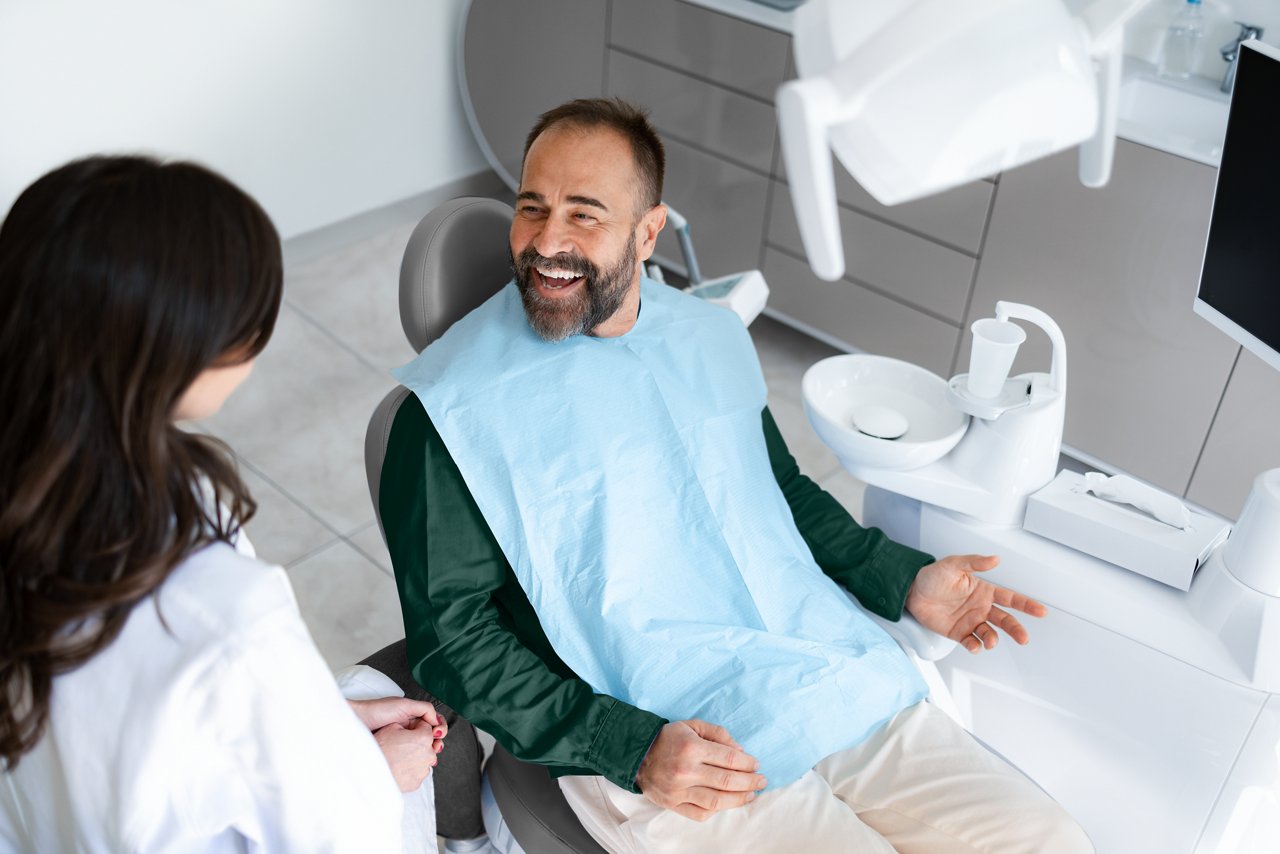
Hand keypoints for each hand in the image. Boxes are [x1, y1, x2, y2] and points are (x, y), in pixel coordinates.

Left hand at [349, 697, 446, 768]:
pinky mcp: (395, 751)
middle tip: (435, 746)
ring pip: (422, 747)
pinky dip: (418, 758)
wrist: (356, 721)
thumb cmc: (376, 711)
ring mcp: (402, 740)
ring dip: (429, 751)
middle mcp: (409, 727)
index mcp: (412, 715)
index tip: (437, 733)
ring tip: (431, 754)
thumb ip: (423, 708)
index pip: (433, 722)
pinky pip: (410, 755)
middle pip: (430, 736)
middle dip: (436, 741)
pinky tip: (419, 760)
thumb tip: (437, 721)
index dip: (439, 727)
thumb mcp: (404, 705)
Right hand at [373, 721, 437, 791]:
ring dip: (414, 757)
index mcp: (424, 738)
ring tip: (397, 758)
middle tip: (400, 745)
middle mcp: (428, 755)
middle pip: (427, 744)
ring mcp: (423, 770)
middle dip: (416, 743)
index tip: (408, 731)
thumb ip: (407, 723)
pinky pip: (417, 773)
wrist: (369, 774)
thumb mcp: (391, 727)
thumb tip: (411, 725)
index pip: (426, 726)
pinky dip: (410, 770)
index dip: (416, 727)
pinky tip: (398, 767)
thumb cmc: (379, 751)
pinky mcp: (417, 783)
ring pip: (422, 759)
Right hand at [635, 720, 766, 821]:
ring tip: (751, 794)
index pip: (729, 758)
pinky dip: (717, 810)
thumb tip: (740, 750)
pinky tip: (727, 803)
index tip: (756, 764)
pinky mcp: (673, 804)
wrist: (636, 755)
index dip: (747, 763)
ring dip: (739, 799)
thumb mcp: (692, 725)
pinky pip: (700, 813)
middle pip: (728, 781)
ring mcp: (679, 790)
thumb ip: (718, 734)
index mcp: (692, 747)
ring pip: (717, 800)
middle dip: (750, 781)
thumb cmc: (668, 738)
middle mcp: (686, 770)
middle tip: (762, 781)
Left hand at [905, 554, 1046, 653]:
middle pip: (1005, 620)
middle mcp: (981, 608)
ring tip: (991, 641)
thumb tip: (995, 559)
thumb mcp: (953, 564)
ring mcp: (971, 622)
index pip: (1010, 598)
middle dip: (1016, 629)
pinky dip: (975, 646)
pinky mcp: (959, 633)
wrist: (911, 592)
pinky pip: (971, 642)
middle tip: (1023, 638)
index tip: (1041, 611)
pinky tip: (975, 645)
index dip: (1026, 604)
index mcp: (984, 591)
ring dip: (993, 639)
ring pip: (990, 634)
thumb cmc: (933, 576)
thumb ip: (974, 562)